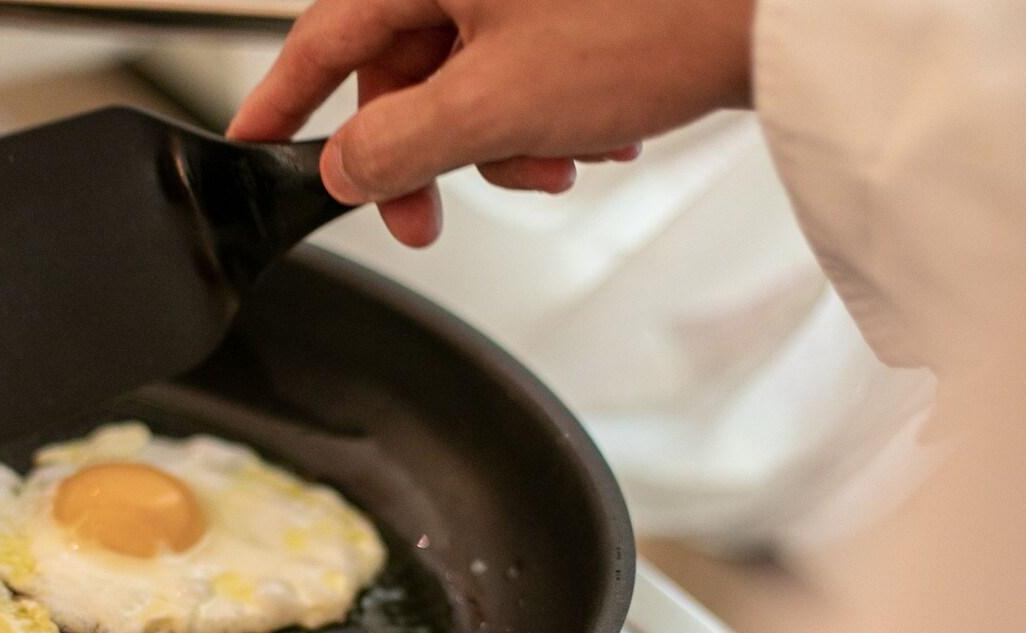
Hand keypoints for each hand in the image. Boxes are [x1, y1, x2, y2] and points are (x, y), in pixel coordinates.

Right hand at [228, 0, 756, 245]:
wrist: (771, 12)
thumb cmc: (651, 23)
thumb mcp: (495, 106)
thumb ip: (398, 146)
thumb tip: (343, 169)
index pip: (323, 36)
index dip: (283, 103)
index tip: (254, 145)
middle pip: (401, 69)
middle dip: (427, 152)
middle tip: (428, 218)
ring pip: (467, 80)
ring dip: (501, 143)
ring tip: (557, 161)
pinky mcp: (573, 6)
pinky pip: (523, 69)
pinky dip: (545, 116)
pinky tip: (592, 137)